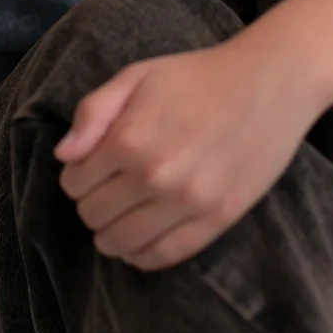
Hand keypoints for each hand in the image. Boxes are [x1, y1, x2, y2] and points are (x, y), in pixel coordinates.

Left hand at [53, 35, 320, 270]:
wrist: (268, 84)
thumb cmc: (197, 76)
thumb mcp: (136, 76)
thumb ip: (93, 112)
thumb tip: (65, 156)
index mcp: (129, 139)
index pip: (75, 183)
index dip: (76, 177)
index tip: (89, 169)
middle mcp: (155, 176)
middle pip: (94, 216)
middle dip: (91, 204)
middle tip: (106, 191)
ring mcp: (188, 202)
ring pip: (123, 243)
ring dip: (110, 235)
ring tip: (118, 219)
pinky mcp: (218, 219)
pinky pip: (165, 256)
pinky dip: (142, 256)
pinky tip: (139, 241)